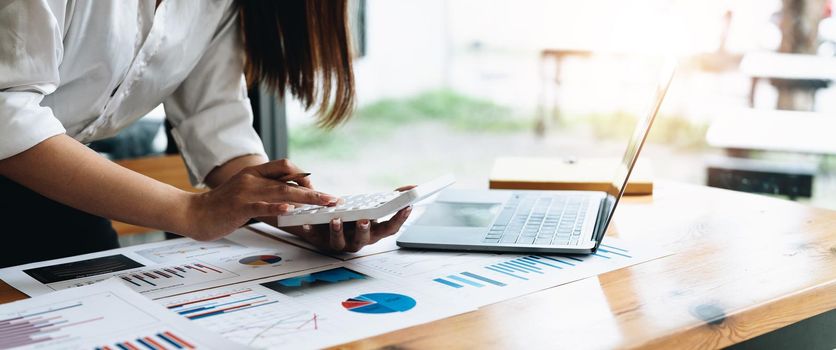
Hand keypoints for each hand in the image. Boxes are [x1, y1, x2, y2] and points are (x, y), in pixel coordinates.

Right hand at [185, 159, 337, 240]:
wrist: (194, 214)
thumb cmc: (221, 206)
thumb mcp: (245, 191)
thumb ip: (265, 190)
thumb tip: (290, 197)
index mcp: (254, 173)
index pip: (285, 166)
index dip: (304, 176)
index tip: (316, 189)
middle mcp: (252, 179)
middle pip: (290, 180)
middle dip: (314, 190)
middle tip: (332, 199)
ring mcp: (246, 192)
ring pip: (281, 192)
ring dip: (306, 198)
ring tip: (323, 204)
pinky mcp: (239, 207)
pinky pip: (262, 206)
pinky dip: (277, 208)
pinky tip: (290, 211)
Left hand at [281, 185, 415, 252]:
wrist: (326, 224)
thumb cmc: (354, 215)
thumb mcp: (373, 206)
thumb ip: (393, 197)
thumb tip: (413, 187)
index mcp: (373, 232)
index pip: (390, 229)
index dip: (399, 220)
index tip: (406, 207)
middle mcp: (358, 241)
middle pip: (365, 239)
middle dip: (365, 230)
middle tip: (364, 220)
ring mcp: (339, 243)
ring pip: (340, 242)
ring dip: (338, 231)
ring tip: (336, 220)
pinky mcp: (320, 241)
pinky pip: (315, 237)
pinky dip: (311, 230)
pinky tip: (307, 224)